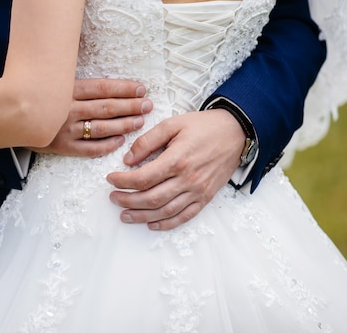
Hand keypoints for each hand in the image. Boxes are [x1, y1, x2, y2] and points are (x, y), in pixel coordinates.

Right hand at [30, 79, 152, 156]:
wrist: (9, 118)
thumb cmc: (37, 97)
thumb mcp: (54, 83)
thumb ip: (76, 81)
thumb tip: (105, 76)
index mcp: (66, 90)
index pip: (102, 88)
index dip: (124, 89)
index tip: (141, 89)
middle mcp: (67, 109)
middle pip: (106, 108)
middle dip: (130, 106)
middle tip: (148, 105)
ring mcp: (65, 129)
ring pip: (101, 128)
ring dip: (123, 125)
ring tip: (139, 121)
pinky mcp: (62, 146)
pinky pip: (89, 149)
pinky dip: (107, 145)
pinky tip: (121, 141)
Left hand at [107, 109, 243, 229]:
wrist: (236, 132)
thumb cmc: (203, 126)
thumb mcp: (172, 124)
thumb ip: (147, 141)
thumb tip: (127, 159)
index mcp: (177, 159)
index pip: (143, 178)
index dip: (122, 181)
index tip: (110, 179)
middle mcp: (188, 179)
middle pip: (151, 198)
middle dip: (127, 201)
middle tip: (113, 197)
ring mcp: (198, 191)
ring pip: (165, 211)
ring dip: (141, 216)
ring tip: (124, 215)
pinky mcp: (206, 198)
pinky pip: (184, 217)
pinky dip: (166, 224)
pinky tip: (151, 223)